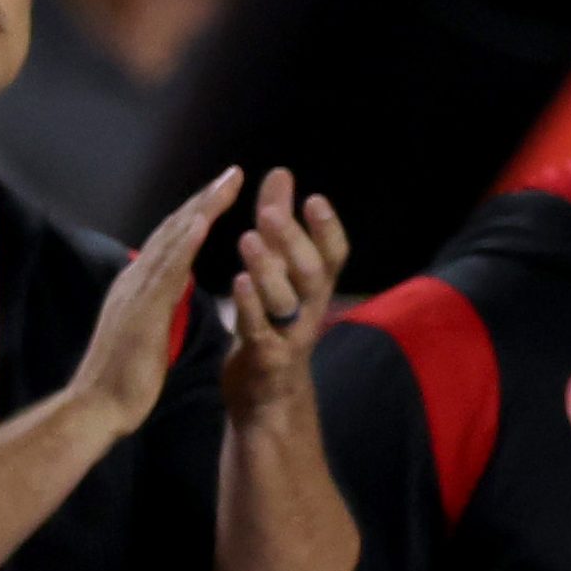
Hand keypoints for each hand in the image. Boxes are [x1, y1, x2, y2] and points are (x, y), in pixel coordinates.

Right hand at [69, 167, 241, 444]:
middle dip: (203, 200)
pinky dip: (186, 241)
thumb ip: (159, 307)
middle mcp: (136, 278)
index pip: (172, 242)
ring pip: (173, 240)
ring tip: (228, 184)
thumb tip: (171, 292)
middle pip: (174, 230)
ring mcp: (137, 290)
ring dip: (201, 208)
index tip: (222, 193)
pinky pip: (169, 269)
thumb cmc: (125, 378)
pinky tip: (205, 221)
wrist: (97, 406)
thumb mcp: (148, 332)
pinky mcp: (143, 308)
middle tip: (234, 174)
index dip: (197, 215)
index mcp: (139, 285)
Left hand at [218, 170, 348, 427]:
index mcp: (314, 288)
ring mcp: (290, 336)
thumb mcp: (280, 270)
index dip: (328, 230)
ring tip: (247, 239)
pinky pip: (260, 331)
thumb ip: (281, 224)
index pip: (334, 256)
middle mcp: (310, 310)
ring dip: (269, 269)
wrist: (268, 396)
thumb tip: (281, 173)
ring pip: (287, 302)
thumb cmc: (272, 322)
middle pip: (312, 273)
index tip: (314, 199)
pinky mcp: (266, 359)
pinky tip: (237, 282)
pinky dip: (250, 307)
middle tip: (270, 213)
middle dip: (293, 240)